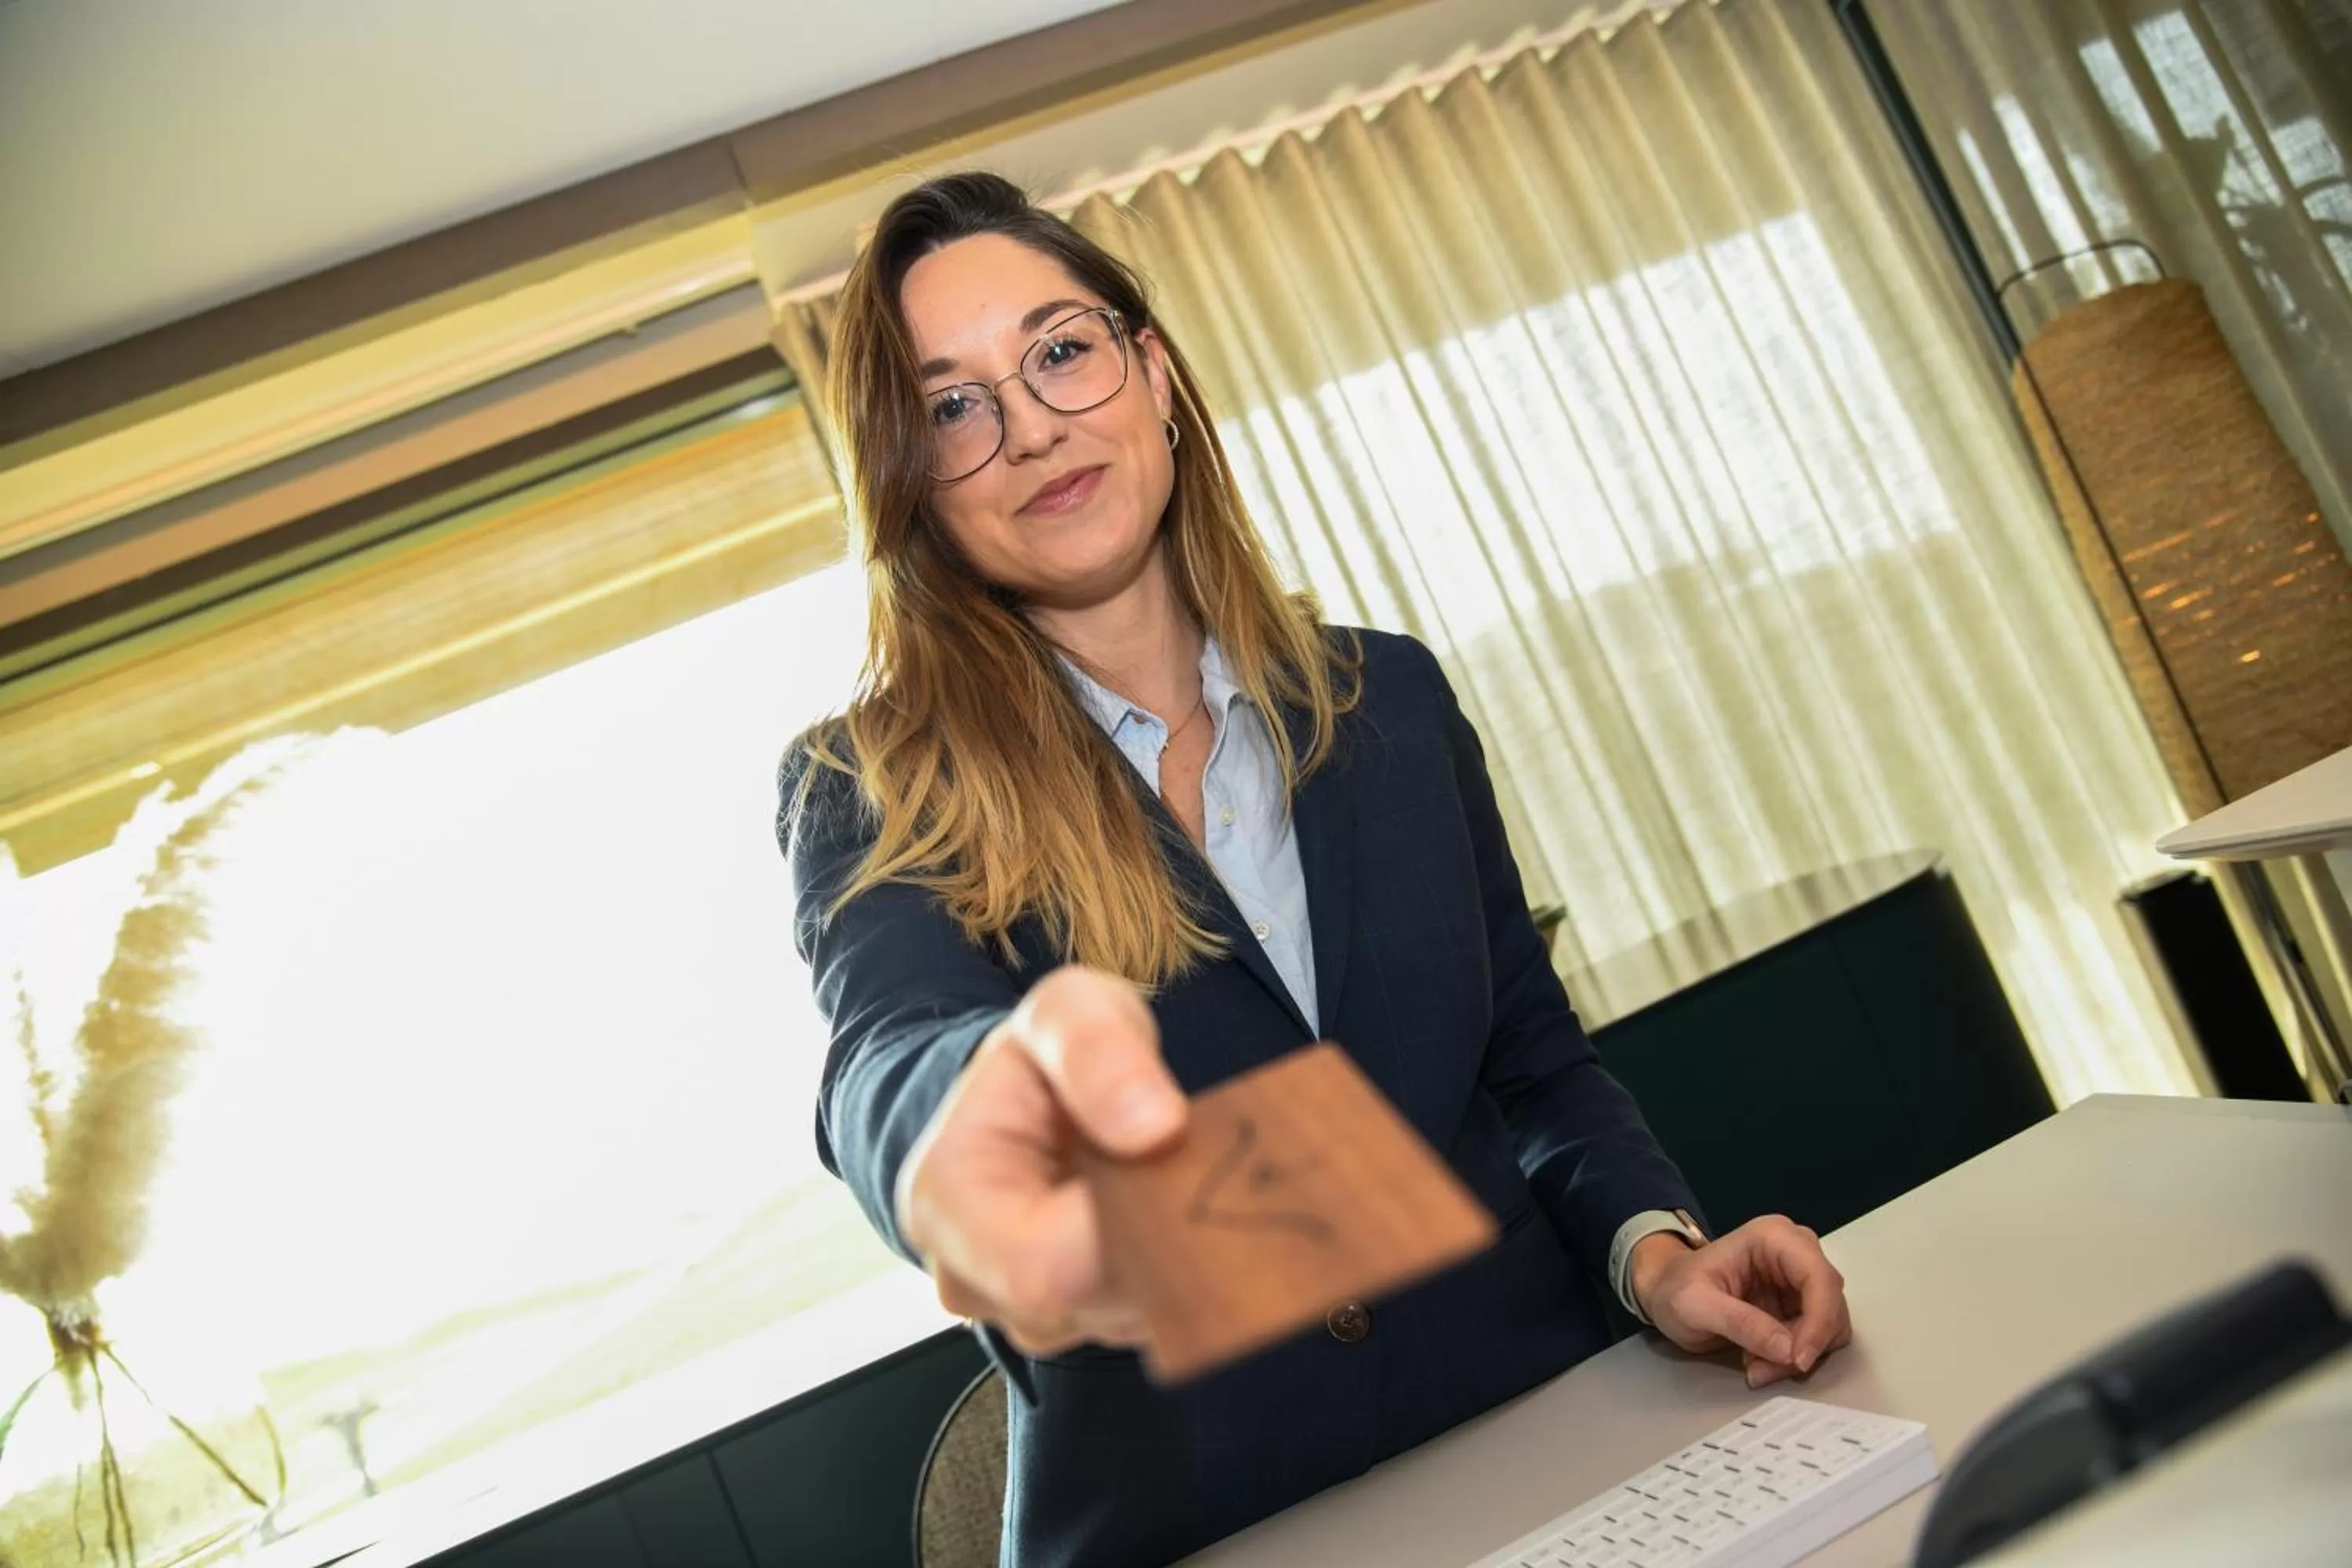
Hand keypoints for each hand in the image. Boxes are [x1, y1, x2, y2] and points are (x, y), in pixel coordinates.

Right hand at [894, 965, 1185, 1357]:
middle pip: (1095, 1303)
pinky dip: (1185, 1276)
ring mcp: (1029, 1317)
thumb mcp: (1065, 1010)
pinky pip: (1150, 1319)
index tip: (1181, 1165)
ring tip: (1187, 1188)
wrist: (1031, 1101)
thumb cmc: (1039, 1062)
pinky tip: (1185, 1221)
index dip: (1128, 1230)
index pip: (1041, 1267)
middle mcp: (976, 1281)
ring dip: (1179, 1263)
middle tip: (1212, 1177)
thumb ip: (1097, 1048)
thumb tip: (1152, 1127)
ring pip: (1133, 1320)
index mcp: (946, 1202)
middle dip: (1166, 1247)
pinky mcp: (1080, 1327)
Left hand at [1629, 1215, 1853, 1387]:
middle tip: (1761, 1369)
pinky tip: (1757, 1360)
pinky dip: (1792, 1358)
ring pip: (1829, 1326)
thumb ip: (1741, 1323)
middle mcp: (1797, 1252)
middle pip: (1830, 1304)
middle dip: (1804, 1344)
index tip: (1799, 1360)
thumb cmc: (1674, 1289)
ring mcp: (1801, 1280)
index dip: (1819, 1321)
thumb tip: (1790, 1351)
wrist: (1665, 1293)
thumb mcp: (1695, 1305)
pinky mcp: (1800, 1305)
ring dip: (1797, 1356)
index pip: (1819, 1277)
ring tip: (1753, 1366)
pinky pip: (1816, 1338)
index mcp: (1773, 1237)